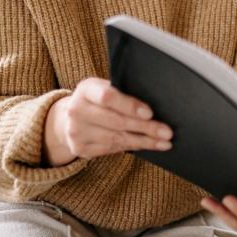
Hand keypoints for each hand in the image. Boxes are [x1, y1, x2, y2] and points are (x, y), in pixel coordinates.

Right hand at [43, 77, 172, 165]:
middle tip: (167, 132)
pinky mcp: (80, 148)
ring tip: (164, 142)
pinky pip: (112, 149)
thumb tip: (156, 105)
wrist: (70, 117)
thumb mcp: (105, 87)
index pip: (108, 97)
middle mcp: (77, 110)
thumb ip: (123, 93)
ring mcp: (76, 131)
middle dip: (145, 128)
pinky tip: (148, 146)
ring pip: (117, 138)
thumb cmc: (97, 99)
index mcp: (86, 89)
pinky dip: (133, 147)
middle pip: (117, 121)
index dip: (130, 106)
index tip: (150, 113)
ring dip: (144, 141)